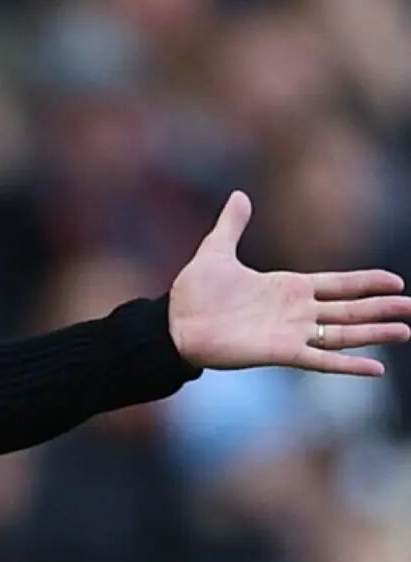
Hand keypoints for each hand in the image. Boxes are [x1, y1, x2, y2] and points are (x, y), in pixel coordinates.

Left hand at [169, 192, 410, 375]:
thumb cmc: (193, 292)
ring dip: (374, 333)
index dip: (365, 283)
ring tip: (405, 331)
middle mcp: (295, 312)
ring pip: (343, 334)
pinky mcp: (281, 352)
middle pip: (348, 309)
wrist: (174, 323)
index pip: (336, 284)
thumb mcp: (215, 250)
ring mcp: (291, 333)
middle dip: (380, 308)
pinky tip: (376, 367)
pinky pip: (322, 360)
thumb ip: (232, 225)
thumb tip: (239, 194)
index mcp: (286, 287)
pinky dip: (348, 365)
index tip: (395, 281)